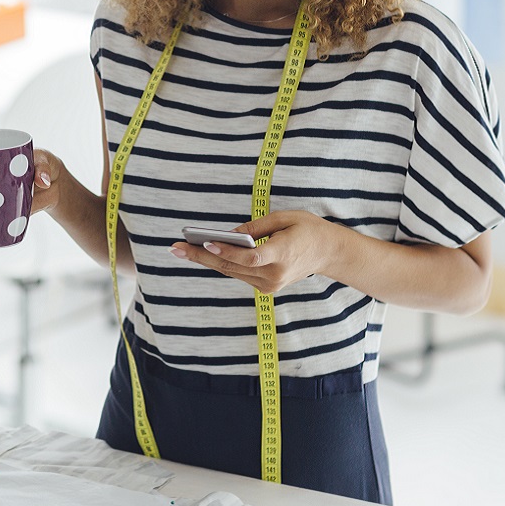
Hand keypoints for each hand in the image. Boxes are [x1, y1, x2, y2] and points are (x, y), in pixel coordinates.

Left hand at [169, 210, 344, 293]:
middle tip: (175, 248)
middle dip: (201, 256)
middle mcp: (275, 274)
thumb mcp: (285, 218)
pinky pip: (238, 273)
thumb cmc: (307, 229)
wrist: (328, 252)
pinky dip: (221, 262)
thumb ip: (256, 227)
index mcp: (283, 254)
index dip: (227, 250)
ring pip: (231, 271)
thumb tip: (229, 234)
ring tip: (180, 249)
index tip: (207, 241)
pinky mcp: (266, 288)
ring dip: (205, 260)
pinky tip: (201, 253)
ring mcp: (270, 285)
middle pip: (232, 266)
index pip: (250, 256)